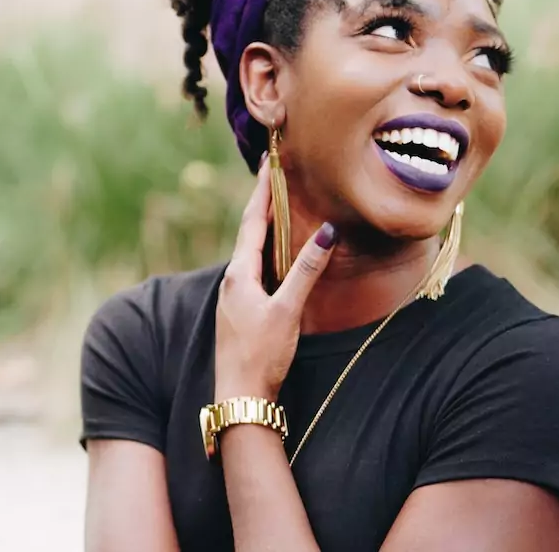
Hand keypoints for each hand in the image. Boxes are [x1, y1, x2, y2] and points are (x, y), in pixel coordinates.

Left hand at [214, 157, 337, 402]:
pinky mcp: (241, 309)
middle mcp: (232, 279)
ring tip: (275, 204)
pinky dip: (265, 249)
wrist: (240, 395)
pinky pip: (253, 267)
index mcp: (239, 274)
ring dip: (263, 225)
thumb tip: (325, 232)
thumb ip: (306, 271)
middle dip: (262, 202)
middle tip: (272, 174)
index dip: (262, 192)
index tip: (268, 163)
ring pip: (250, 250)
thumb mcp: (287, 310)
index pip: (252, 222)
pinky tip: (273, 253)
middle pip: (248, 231)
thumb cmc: (261, 354)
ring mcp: (235, 295)